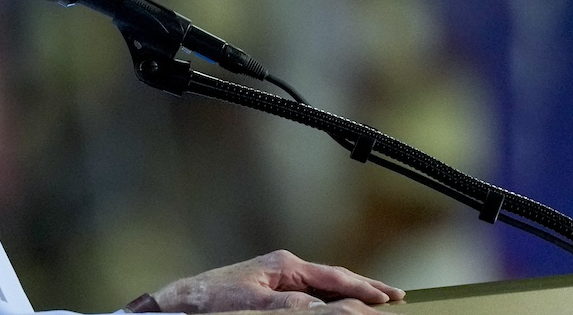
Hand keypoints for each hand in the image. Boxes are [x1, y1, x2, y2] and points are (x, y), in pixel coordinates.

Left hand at [150, 250, 404, 312]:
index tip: (391, 298)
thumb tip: (330, 307)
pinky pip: (306, 297)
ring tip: (373, 301)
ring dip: (346, 296)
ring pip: (321, 289)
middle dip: (363, 288)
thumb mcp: (257, 305)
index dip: (364, 289)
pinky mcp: (267, 292)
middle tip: (394, 297)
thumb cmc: (212, 301)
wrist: (178, 305)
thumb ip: (296, 306)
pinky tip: (334, 307)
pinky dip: (326, 302)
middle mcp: (283, 269)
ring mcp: (275, 280)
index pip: (335, 278)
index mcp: (284, 265)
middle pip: (333, 280)